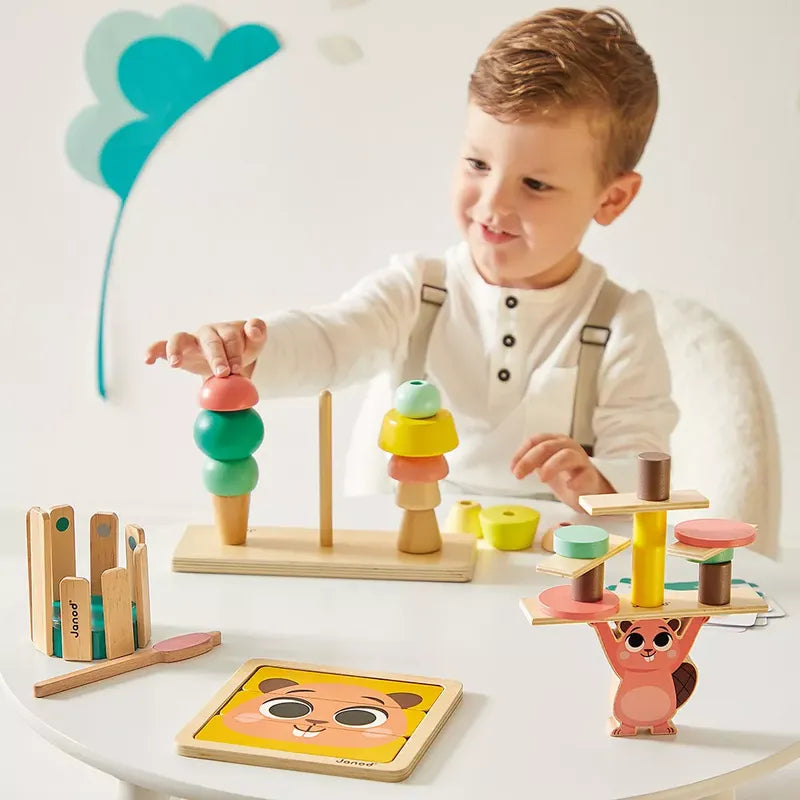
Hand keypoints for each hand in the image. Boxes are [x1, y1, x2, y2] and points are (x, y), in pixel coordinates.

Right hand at [145, 318, 266, 378]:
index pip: (230, 338)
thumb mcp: (255, 342)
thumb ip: (258, 333)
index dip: (234, 353)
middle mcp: (207, 333)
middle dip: (216, 356)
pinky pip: (160, 347)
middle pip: (210, 341)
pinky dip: (153, 350)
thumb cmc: (242, 348)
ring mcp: (190, 340)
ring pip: (179, 338)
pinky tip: (147, 360)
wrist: (228, 358)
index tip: (237, 370)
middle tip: (222, 373)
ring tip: (175, 363)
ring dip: (176, 349)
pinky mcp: (176, 350)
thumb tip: (254, 330)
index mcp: (226, 331)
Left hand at [510, 433, 613, 509]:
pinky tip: (570, 486)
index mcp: (555, 442)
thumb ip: (533, 462)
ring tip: (542, 479)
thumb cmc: (566, 475)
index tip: (513, 468)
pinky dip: (578, 480)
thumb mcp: (546, 465)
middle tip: (518, 475)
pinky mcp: (591, 476)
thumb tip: (515, 467)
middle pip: (547, 446)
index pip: (536, 440)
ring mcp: (581, 460)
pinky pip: (586, 475)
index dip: (522, 453)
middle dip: (530, 460)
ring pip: (567, 456)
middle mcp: (568, 447)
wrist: (590, 490)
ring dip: (552, 465)